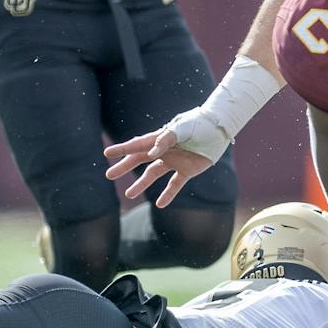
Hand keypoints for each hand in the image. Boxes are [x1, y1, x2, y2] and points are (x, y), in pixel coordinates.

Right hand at [103, 109, 222, 207]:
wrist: (219, 129)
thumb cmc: (200, 123)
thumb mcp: (183, 127)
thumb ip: (166, 138)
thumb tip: (151, 152)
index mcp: (160, 138)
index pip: (138, 144)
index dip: (122, 149)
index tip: (107, 153)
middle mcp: (164, 150)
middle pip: (140, 160)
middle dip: (124, 167)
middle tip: (109, 175)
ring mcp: (175, 161)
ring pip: (153, 174)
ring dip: (141, 184)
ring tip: (129, 194)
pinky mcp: (187, 170)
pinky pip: (175, 184)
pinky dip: (168, 194)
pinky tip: (160, 204)